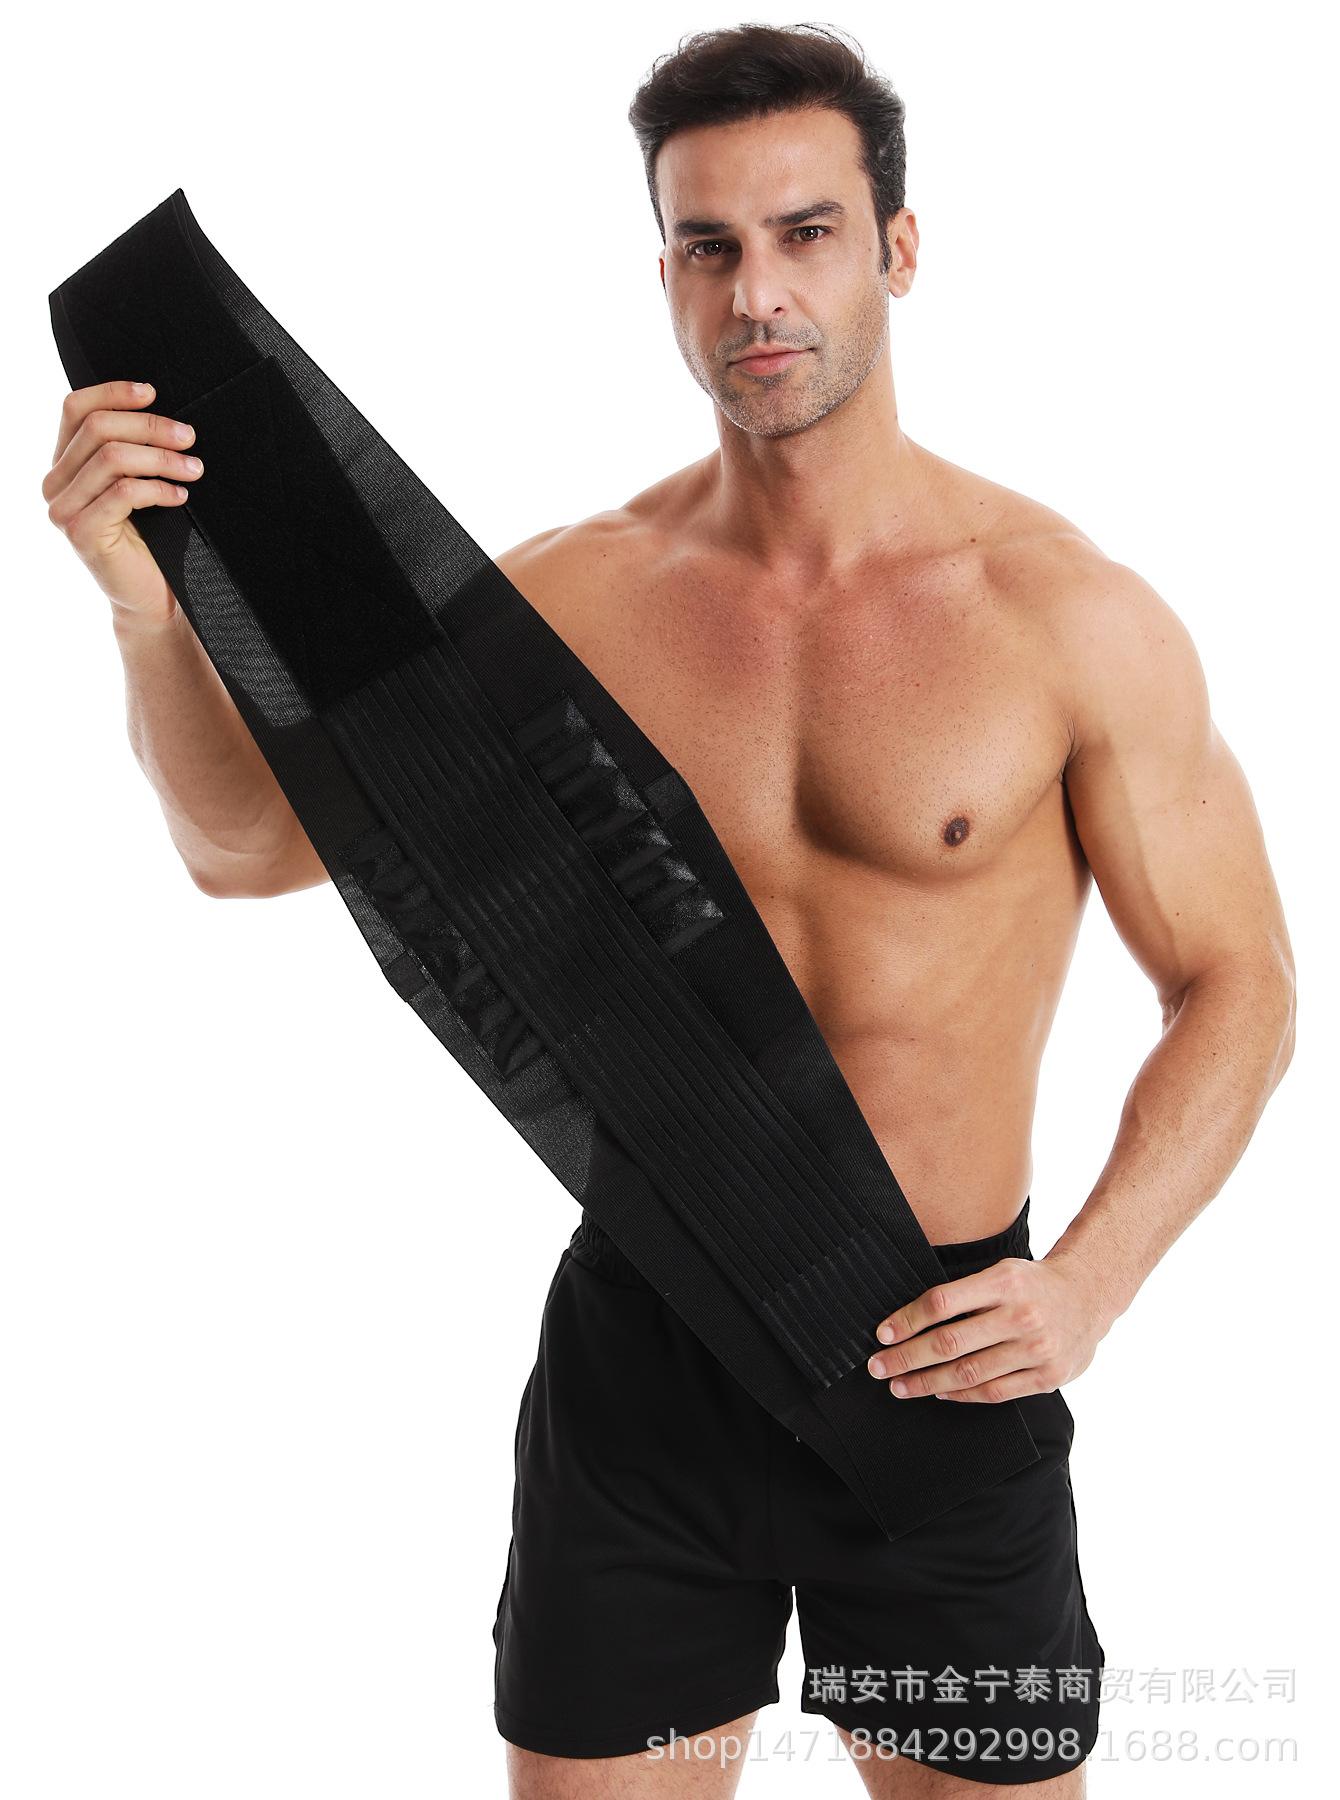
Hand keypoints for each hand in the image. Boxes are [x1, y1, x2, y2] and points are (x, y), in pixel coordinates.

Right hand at [42, 380, 204, 628]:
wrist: (151, 597)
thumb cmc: (152, 540)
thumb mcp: (139, 483)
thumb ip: (132, 449)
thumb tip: (160, 407)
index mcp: (64, 463)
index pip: (76, 408)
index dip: (114, 393)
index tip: (154, 392)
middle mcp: (55, 483)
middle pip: (99, 429)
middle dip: (150, 427)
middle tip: (189, 437)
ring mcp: (63, 509)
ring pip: (112, 458)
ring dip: (161, 458)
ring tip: (194, 469)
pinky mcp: (82, 532)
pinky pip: (124, 493)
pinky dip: (158, 488)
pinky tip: (181, 495)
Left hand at [865, 1251, 1111, 1402]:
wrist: (1090, 1295)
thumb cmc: (1034, 1283)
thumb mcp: (1002, 1271)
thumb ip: (966, 1293)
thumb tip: (911, 1318)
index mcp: (1004, 1282)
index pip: (942, 1302)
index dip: (907, 1320)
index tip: (882, 1334)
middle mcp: (1020, 1315)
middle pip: (950, 1342)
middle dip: (907, 1358)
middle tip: (879, 1367)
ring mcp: (1036, 1348)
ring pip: (969, 1372)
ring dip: (928, 1383)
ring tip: (902, 1386)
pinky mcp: (1048, 1376)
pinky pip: (995, 1391)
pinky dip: (963, 1395)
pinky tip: (941, 1393)